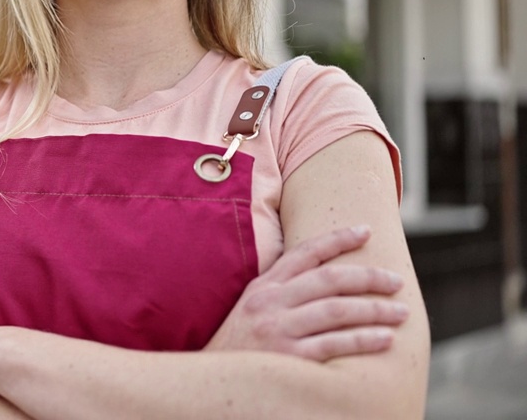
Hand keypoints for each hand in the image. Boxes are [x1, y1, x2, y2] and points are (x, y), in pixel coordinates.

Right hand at [206, 225, 408, 360]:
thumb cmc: (239, 346)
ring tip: (401, 312)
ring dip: (374, 310)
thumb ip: (280, 290)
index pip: (304, 253)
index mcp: (263, 287)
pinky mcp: (286, 359)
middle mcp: (270, 303)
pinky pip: (332, 345)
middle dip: (368, 277)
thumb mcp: (250, 308)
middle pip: (329, 280)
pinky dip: (362, 340)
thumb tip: (323, 274)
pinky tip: (385, 339)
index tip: (365, 231)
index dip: (337, 239)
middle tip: (396, 281)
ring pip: (336, 311)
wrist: (209, 381)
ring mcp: (277, 331)